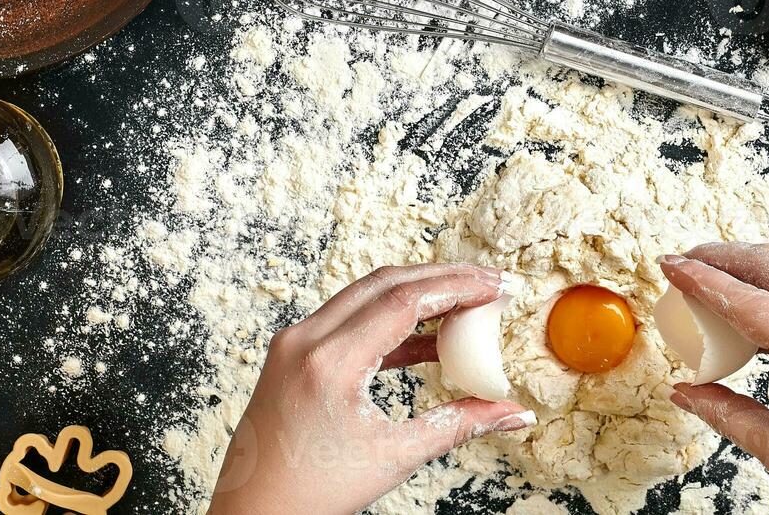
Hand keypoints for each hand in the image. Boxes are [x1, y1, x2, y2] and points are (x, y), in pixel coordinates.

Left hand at [207, 264, 535, 514]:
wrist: (253, 514)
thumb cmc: (311, 495)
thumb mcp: (394, 457)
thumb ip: (459, 426)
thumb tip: (514, 415)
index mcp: (330, 363)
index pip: (405, 300)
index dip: (459, 287)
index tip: (497, 287)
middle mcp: (305, 340)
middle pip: (387, 282)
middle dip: (445, 278)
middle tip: (490, 283)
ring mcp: (294, 342)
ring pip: (367, 293)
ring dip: (418, 291)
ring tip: (466, 302)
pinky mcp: (292, 352)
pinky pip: (349, 318)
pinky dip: (390, 319)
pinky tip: (428, 337)